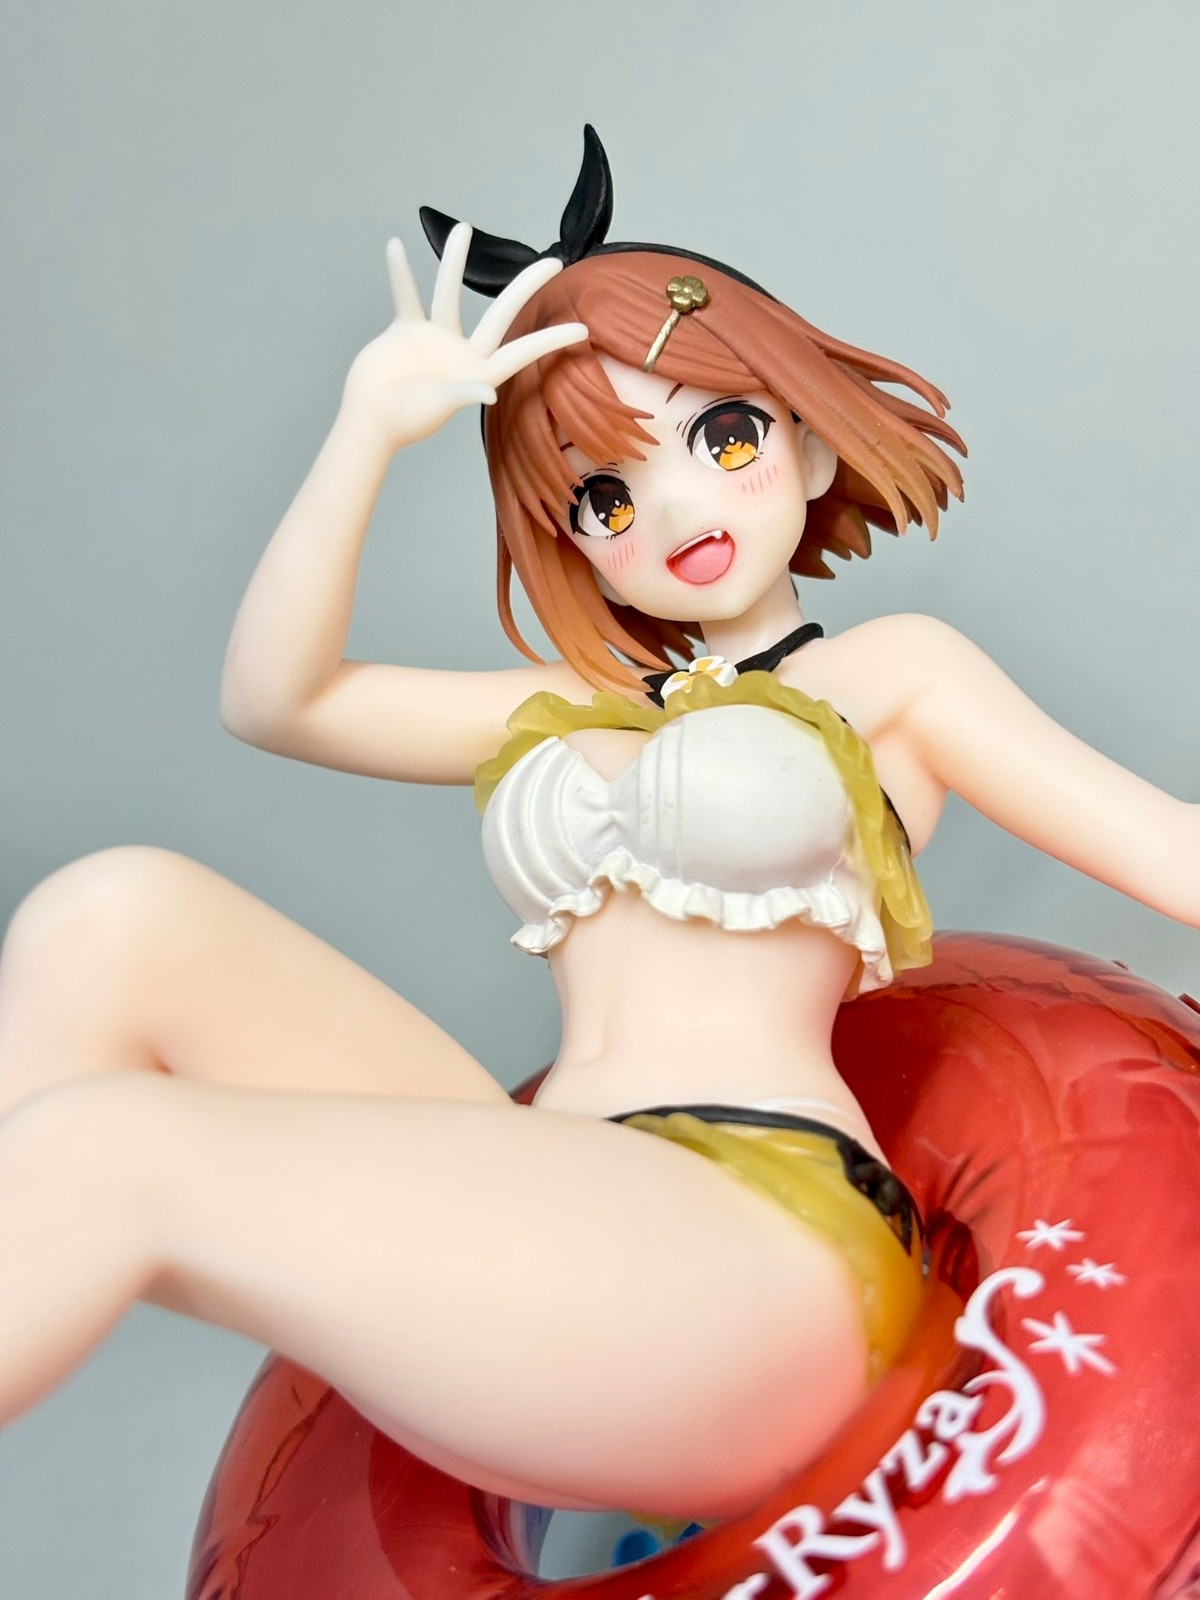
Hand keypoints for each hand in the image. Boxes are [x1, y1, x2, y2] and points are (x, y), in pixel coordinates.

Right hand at [341, 223, 587, 453]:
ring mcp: (435, 339)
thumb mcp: (438, 407)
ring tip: (462, 228)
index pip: (523, 352)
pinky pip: (406, 296)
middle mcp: (463, 352)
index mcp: (480, 373)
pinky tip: (395, 247)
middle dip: (527, 286)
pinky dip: (400, 275)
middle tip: (554, 260)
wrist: (370, 418)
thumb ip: (464, 396)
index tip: (583, 329)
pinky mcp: (406, 331)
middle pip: (502, 312)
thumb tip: (488, 396)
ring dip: (454, 261)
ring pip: (448, 292)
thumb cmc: (406, 421)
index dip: (552, 341)